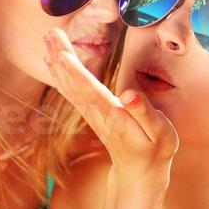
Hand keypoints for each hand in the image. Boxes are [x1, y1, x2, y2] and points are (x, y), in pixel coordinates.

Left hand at [43, 29, 177, 185]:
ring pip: (70, 85)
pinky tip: (55, 62)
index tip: (61, 53)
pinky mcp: (92, 113)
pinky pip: (73, 91)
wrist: (139, 173)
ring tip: (48, 41)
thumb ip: (144, 112)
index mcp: (113, 115)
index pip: (90, 90)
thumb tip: (128, 94)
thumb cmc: (155, 150)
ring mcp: (92, 114)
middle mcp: (97, 113)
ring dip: (58, 63)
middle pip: (74, 83)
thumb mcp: (160, 133)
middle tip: (49, 35)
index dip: (75, 72)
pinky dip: (62, 74)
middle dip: (61, 58)